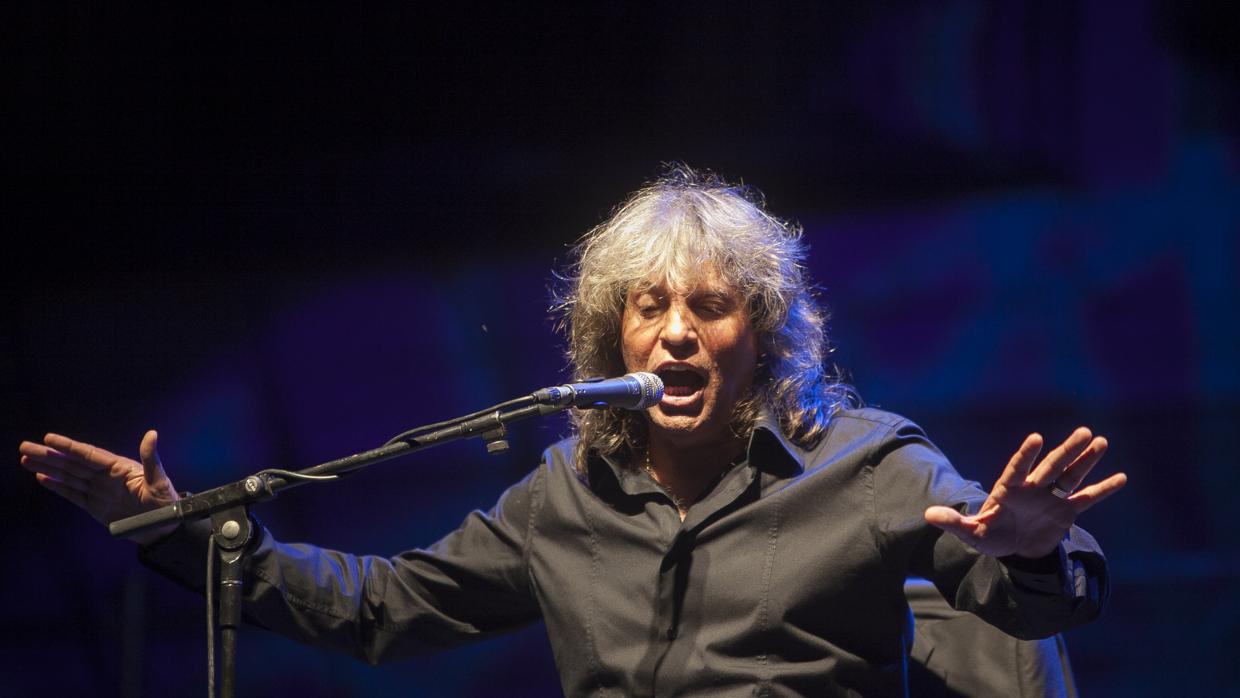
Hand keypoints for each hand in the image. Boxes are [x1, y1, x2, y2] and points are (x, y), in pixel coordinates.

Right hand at [19, 430, 180, 545]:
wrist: (163, 529)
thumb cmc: (165, 503)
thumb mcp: (159, 481)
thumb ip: (151, 459)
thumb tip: (152, 434)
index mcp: (119, 468)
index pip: (89, 455)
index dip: (69, 447)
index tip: (49, 438)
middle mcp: (105, 476)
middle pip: (73, 464)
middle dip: (49, 455)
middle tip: (25, 446)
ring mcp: (98, 491)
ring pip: (68, 476)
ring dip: (48, 468)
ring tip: (26, 459)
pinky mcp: (94, 506)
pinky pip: (72, 493)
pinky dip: (57, 486)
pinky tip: (42, 477)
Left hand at [924, 427, 1126, 559]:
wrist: (1012, 549)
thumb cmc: (989, 536)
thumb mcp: (971, 533)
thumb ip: (954, 522)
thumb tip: (929, 514)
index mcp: (1008, 490)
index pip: (1018, 469)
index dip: (1026, 455)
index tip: (1036, 438)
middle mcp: (1032, 489)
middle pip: (1051, 467)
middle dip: (1067, 450)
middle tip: (1084, 431)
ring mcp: (1051, 498)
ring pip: (1070, 476)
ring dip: (1085, 461)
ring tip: (1099, 441)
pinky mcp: (1066, 511)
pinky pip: (1087, 499)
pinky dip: (1102, 489)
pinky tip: (1120, 477)